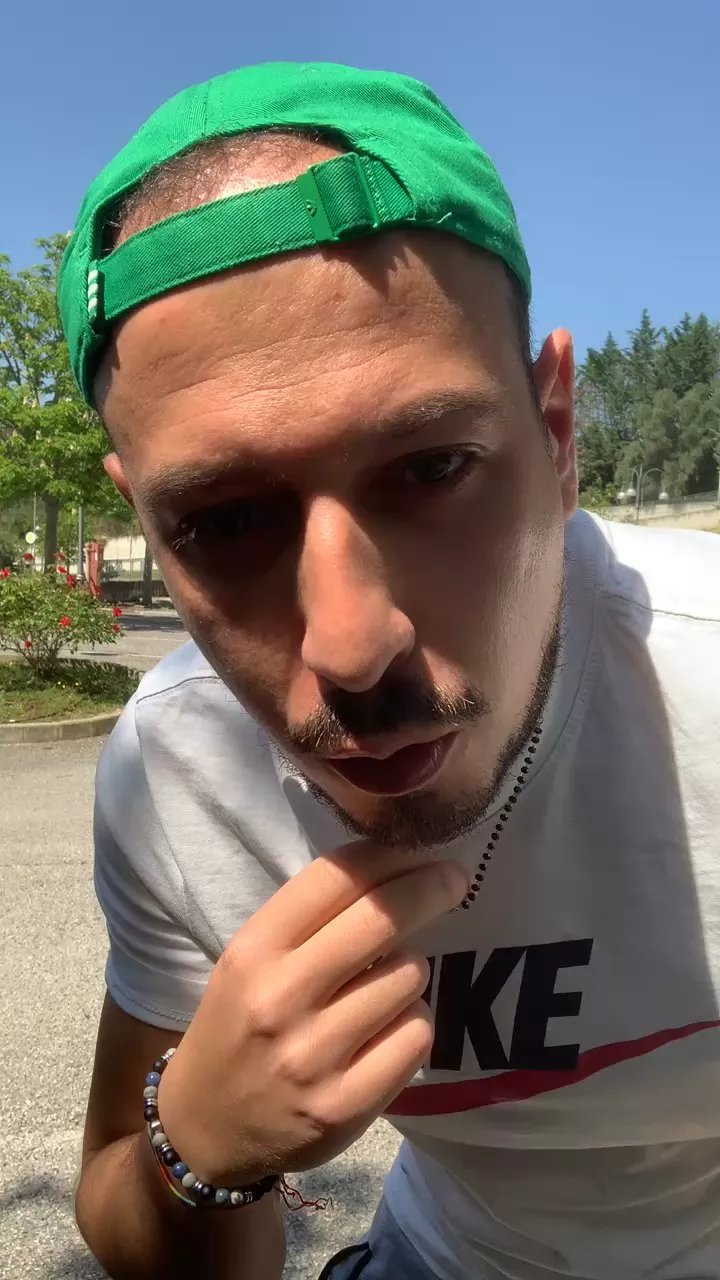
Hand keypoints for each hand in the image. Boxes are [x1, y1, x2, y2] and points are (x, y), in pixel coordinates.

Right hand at [158, 844, 467, 1184]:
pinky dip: (412, 1025)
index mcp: (254, 951)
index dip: (389, 855)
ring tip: (385, 986)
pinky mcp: (345, 1105)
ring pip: (409, 977)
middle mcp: (280, 999)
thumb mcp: (250, 960)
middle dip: (429, 888)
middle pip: (381, 918)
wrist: (204, 1127)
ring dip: (410, 972)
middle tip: (452, 879)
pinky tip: (388, 1031)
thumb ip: (311, 921)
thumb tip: (396, 873)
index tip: (420, 850)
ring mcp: (313, 1056)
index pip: (336, 878)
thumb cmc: (237, 1025)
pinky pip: (416, 1036)